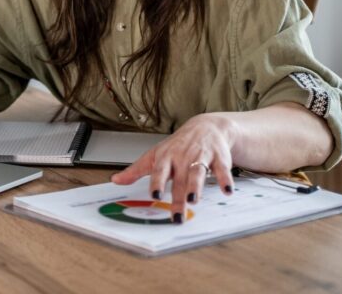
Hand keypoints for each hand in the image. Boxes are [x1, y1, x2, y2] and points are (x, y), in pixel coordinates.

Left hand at [110, 113, 236, 222]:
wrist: (205, 127)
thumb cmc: (177, 146)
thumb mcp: (155, 155)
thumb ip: (136, 170)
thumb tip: (115, 180)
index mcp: (166, 157)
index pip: (159, 170)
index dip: (157, 183)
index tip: (154, 195)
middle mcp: (183, 157)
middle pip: (179, 179)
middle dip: (178, 197)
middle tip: (177, 215)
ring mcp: (201, 156)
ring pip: (198, 172)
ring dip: (196, 186)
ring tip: (193, 200)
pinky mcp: (219, 158)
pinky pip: (222, 170)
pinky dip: (224, 180)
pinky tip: (227, 191)